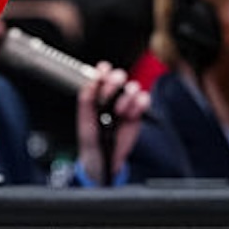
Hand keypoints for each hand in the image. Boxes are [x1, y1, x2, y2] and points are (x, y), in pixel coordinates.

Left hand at [75, 62, 149, 182]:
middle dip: (115, 82)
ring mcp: (126, 104)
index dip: (103, 71)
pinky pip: (144, 101)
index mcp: (97, 93)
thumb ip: (86, 100)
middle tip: (110, 91)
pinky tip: (131, 112)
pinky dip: (140, 103)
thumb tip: (91, 82)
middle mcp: (112, 95)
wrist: (102, 158)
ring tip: (119, 111)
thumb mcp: (84, 120)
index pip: (102, 74)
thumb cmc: (91, 137)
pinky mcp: (138, 113)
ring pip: (133, 88)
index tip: (102, 72)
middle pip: (119, 77)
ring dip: (127, 96)